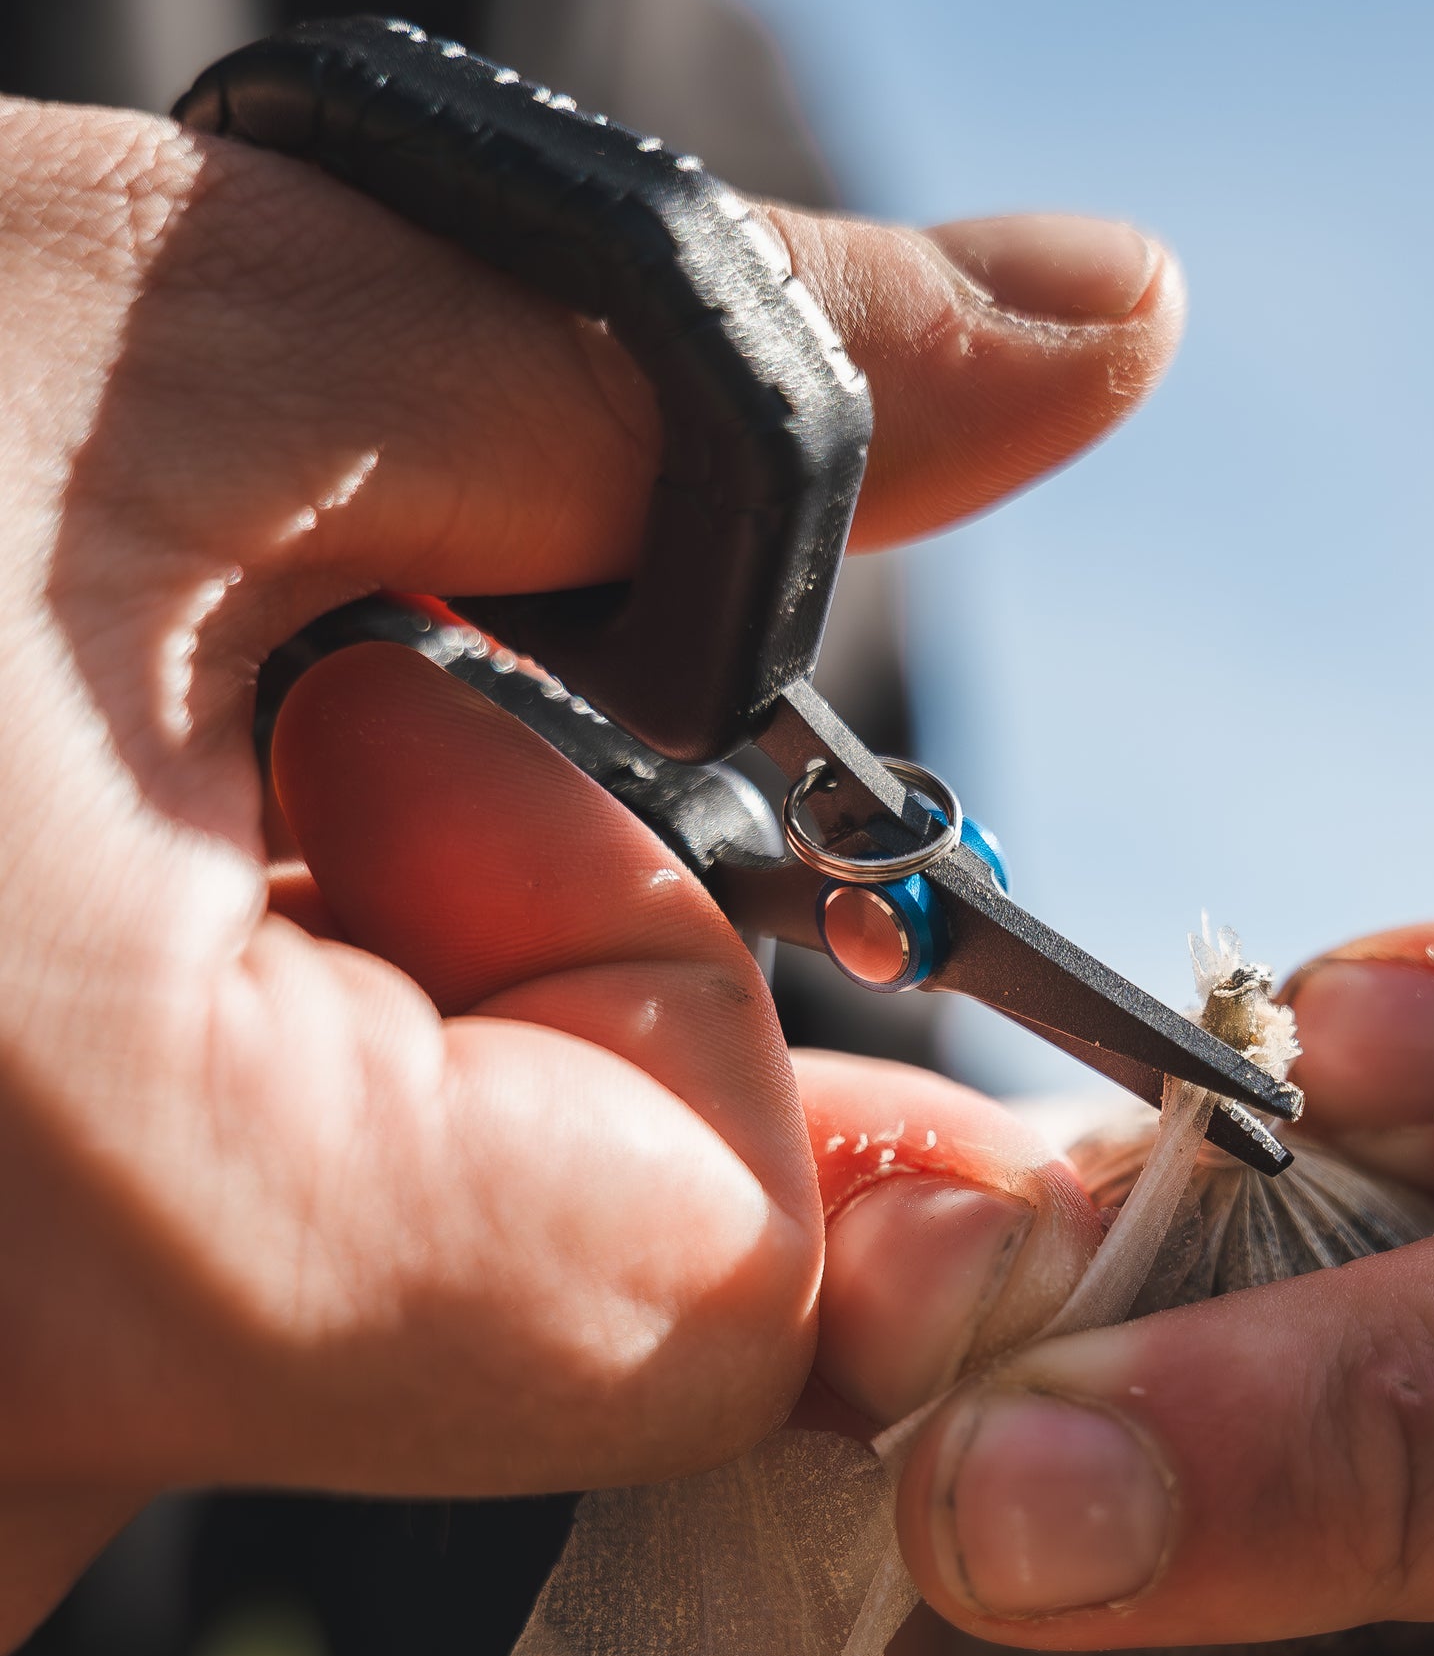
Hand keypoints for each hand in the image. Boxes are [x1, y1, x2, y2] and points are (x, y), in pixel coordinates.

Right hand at [0, 85, 1180, 1647]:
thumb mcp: (189, 328)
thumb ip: (700, 393)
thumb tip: (1102, 330)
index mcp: (153, 1252)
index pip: (726, 1287)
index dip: (699, 998)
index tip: (533, 760)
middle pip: (513, 1300)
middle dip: (459, 979)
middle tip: (195, 705)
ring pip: (298, 1301)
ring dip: (266, 1026)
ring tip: (9, 791)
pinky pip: (112, 1327)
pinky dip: (118, 1102)